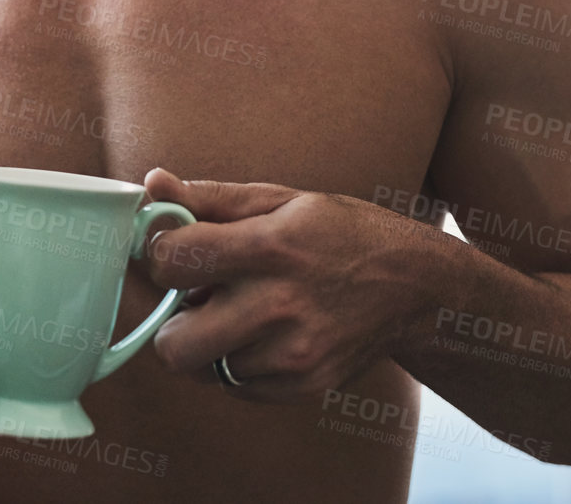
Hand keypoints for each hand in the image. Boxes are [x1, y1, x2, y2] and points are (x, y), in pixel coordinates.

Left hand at [139, 168, 430, 403]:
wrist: (418, 288)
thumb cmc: (342, 234)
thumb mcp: (281, 199)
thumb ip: (209, 198)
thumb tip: (152, 184)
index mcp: (269, 248)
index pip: (171, 262)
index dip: (161, 254)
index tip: (177, 250)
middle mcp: (279, 307)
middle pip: (173, 345)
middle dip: (173, 322)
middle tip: (199, 299)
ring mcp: (293, 355)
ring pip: (204, 368)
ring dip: (211, 342)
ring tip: (245, 311)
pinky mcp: (303, 386)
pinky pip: (236, 385)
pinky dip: (240, 362)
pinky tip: (269, 333)